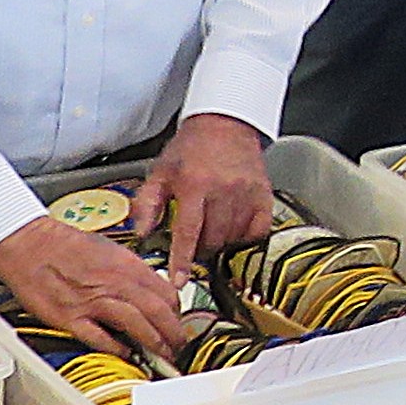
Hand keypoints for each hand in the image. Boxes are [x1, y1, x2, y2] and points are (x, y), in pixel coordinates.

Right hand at [0, 214, 189, 357]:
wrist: (29, 243)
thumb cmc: (64, 245)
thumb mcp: (109, 249)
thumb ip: (131, 271)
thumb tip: (150, 289)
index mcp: (126, 265)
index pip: (165, 292)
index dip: (177, 312)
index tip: (178, 321)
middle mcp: (113, 283)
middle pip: (157, 311)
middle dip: (174, 333)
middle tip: (180, 346)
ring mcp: (92, 301)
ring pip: (136, 324)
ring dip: (154, 342)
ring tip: (163, 354)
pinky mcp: (70, 317)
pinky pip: (99, 338)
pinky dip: (116, 348)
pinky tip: (126, 354)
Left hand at [128, 114, 274, 280]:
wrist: (225, 123)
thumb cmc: (191, 148)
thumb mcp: (161, 171)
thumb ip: (147, 203)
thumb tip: (141, 233)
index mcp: (194, 184)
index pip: (188, 232)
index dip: (182, 260)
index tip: (179, 281)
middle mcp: (223, 189)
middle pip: (212, 240)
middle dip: (200, 249)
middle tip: (194, 241)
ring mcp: (246, 193)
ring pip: (233, 238)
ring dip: (221, 242)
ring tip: (212, 229)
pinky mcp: (263, 194)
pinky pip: (257, 231)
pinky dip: (245, 236)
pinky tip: (234, 227)